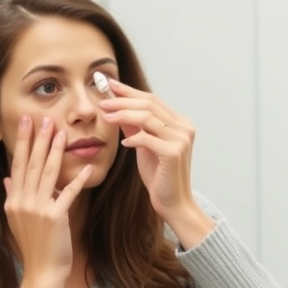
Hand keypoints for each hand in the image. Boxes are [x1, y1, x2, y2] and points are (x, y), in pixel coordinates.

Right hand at [3, 115, 91, 287]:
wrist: (42, 273)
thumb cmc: (35, 247)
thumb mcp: (17, 221)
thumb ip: (12, 197)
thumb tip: (6, 179)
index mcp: (13, 200)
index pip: (18, 164)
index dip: (23, 142)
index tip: (27, 123)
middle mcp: (22, 202)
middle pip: (31, 164)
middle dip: (38, 139)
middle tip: (43, 117)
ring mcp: (36, 210)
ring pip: (47, 173)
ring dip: (55, 151)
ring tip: (61, 132)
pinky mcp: (54, 218)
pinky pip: (67, 194)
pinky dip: (77, 180)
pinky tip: (87, 167)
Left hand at [99, 82, 213, 247]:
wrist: (173, 203)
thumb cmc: (159, 176)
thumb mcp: (144, 146)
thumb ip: (135, 126)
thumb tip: (116, 107)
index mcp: (180, 122)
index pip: (152, 99)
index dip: (129, 91)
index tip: (109, 84)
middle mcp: (184, 127)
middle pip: (150, 105)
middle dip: (123, 101)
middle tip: (102, 101)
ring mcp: (181, 140)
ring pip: (148, 118)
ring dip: (124, 114)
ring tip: (106, 117)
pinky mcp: (174, 153)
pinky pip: (149, 139)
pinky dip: (134, 137)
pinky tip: (123, 142)